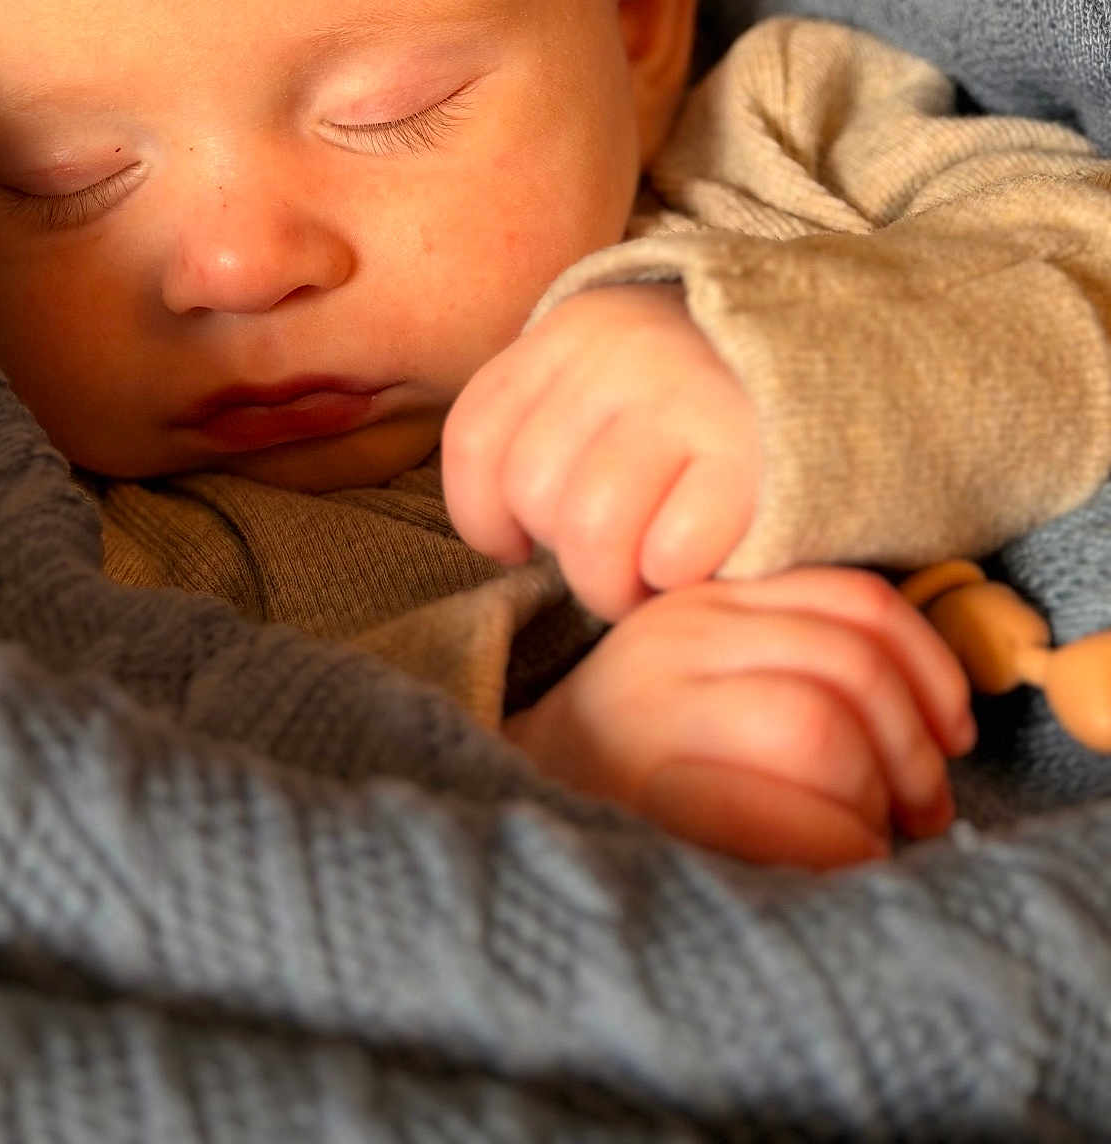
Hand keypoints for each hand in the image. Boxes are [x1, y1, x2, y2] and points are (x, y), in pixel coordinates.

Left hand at [443, 283, 760, 618]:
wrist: (853, 364)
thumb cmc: (709, 395)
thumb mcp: (616, 371)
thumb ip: (548, 419)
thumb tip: (495, 528)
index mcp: (574, 328)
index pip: (474, 439)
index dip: (480, 515)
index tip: (515, 545)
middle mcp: (621, 353)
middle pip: (532, 493)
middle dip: (562, 551)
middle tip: (612, 556)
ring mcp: (686, 400)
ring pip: (591, 536)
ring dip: (613, 584)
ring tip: (646, 577)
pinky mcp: (750, 461)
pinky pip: (671, 558)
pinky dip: (679, 578)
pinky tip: (703, 559)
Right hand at [503, 567, 975, 868]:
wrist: (514, 802)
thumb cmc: (639, 753)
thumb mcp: (709, 670)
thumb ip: (791, 652)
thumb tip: (931, 709)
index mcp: (705, 599)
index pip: (852, 598)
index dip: (930, 668)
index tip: (950, 735)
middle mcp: (675, 638)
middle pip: (850, 664)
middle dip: (912, 750)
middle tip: (920, 810)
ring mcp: (652, 714)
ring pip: (817, 730)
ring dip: (871, 801)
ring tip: (865, 837)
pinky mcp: (646, 796)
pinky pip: (784, 815)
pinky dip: (839, 847)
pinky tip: (836, 865)